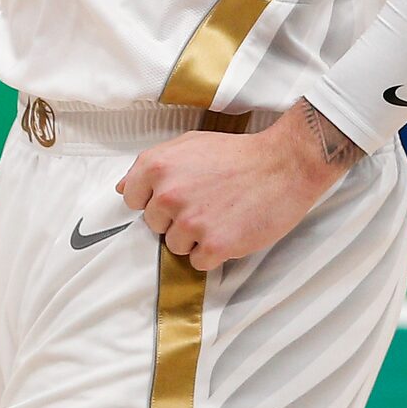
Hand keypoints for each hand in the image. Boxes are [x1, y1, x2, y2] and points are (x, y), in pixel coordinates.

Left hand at [115, 111, 352, 271]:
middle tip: (207, 203)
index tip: (177, 196)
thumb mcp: (188, 144)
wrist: (284, 165)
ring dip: (196, 238)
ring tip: (221, 215)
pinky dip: (213, 253)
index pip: (133, 200)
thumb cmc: (237, 154)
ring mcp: (191, 223)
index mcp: (158, 167)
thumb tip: (123, 189)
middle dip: (176, 219)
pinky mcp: (214, 246)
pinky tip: (230, 231)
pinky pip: (198, 263)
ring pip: (176, 247)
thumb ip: (151, 164)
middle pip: (155, 226)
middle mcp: (169, 195)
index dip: (155, 200)